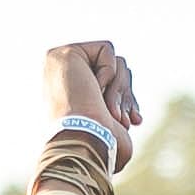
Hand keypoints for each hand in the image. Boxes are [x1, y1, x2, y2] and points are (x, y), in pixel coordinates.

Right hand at [42, 42, 140, 173]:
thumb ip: (117, 111)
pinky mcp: (66, 53)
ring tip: (110, 112)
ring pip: (114, 61)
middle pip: (116, 70)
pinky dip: (109, 72)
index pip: (112, 84)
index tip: (134, 121)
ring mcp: (60, 64)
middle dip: (127, 95)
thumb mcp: (114, 128)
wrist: (84, 141)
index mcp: (70, 96)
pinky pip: (106, 50)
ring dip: (119, 89)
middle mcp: (62, 79)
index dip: (127, 99)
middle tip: (126, 120)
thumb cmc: (99, 144)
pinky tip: (93, 91)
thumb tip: (132, 110)